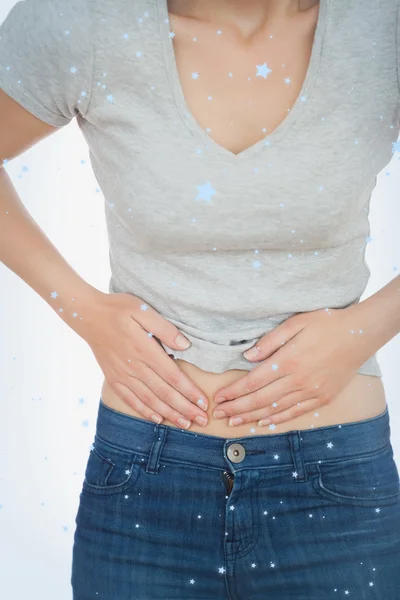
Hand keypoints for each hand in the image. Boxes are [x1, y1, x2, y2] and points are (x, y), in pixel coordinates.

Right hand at [74, 290, 208, 428]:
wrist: (87, 315)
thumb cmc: (118, 309)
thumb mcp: (143, 310)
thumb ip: (165, 328)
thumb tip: (185, 345)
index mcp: (145, 350)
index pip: (173, 376)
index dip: (190, 392)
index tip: (203, 403)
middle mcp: (134, 366)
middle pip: (164, 393)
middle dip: (185, 408)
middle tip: (201, 420)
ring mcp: (122, 375)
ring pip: (149, 400)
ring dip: (169, 413)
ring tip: (185, 424)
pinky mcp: (113, 378)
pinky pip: (130, 399)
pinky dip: (144, 411)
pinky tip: (157, 420)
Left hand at [213, 306, 370, 427]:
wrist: (359, 334)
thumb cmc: (326, 323)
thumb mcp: (295, 323)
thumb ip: (269, 341)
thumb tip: (247, 356)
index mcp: (288, 361)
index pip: (253, 381)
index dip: (234, 392)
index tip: (219, 397)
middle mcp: (298, 380)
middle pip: (260, 399)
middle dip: (237, 408)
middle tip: (219, 414)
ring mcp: (311, 391)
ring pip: (275, 409)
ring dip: (252, 417)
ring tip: (235, 422)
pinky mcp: (322, 397)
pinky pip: (295, 412)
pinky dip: (278, 419)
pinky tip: (264, 423)